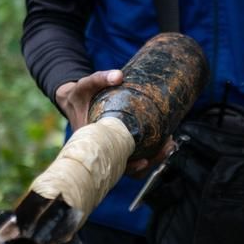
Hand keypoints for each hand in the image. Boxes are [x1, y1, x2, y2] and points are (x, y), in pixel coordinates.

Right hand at [53, 70, 169, 176]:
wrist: (74, 101)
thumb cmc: (79, 95)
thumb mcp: (85, 85)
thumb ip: (100, 78)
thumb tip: (119, 75)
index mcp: (92, 141)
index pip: (111, 161)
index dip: (129, 166)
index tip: (145, 161)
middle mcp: (102, 150)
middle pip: (127, 167)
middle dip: (150, 161)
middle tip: (167, 146)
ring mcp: (111, 150)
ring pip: (133, 164)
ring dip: (154, 159)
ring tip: (170, 145)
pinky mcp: (118, 146)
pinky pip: (135, 157)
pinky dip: (150, 154)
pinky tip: (164, 142)